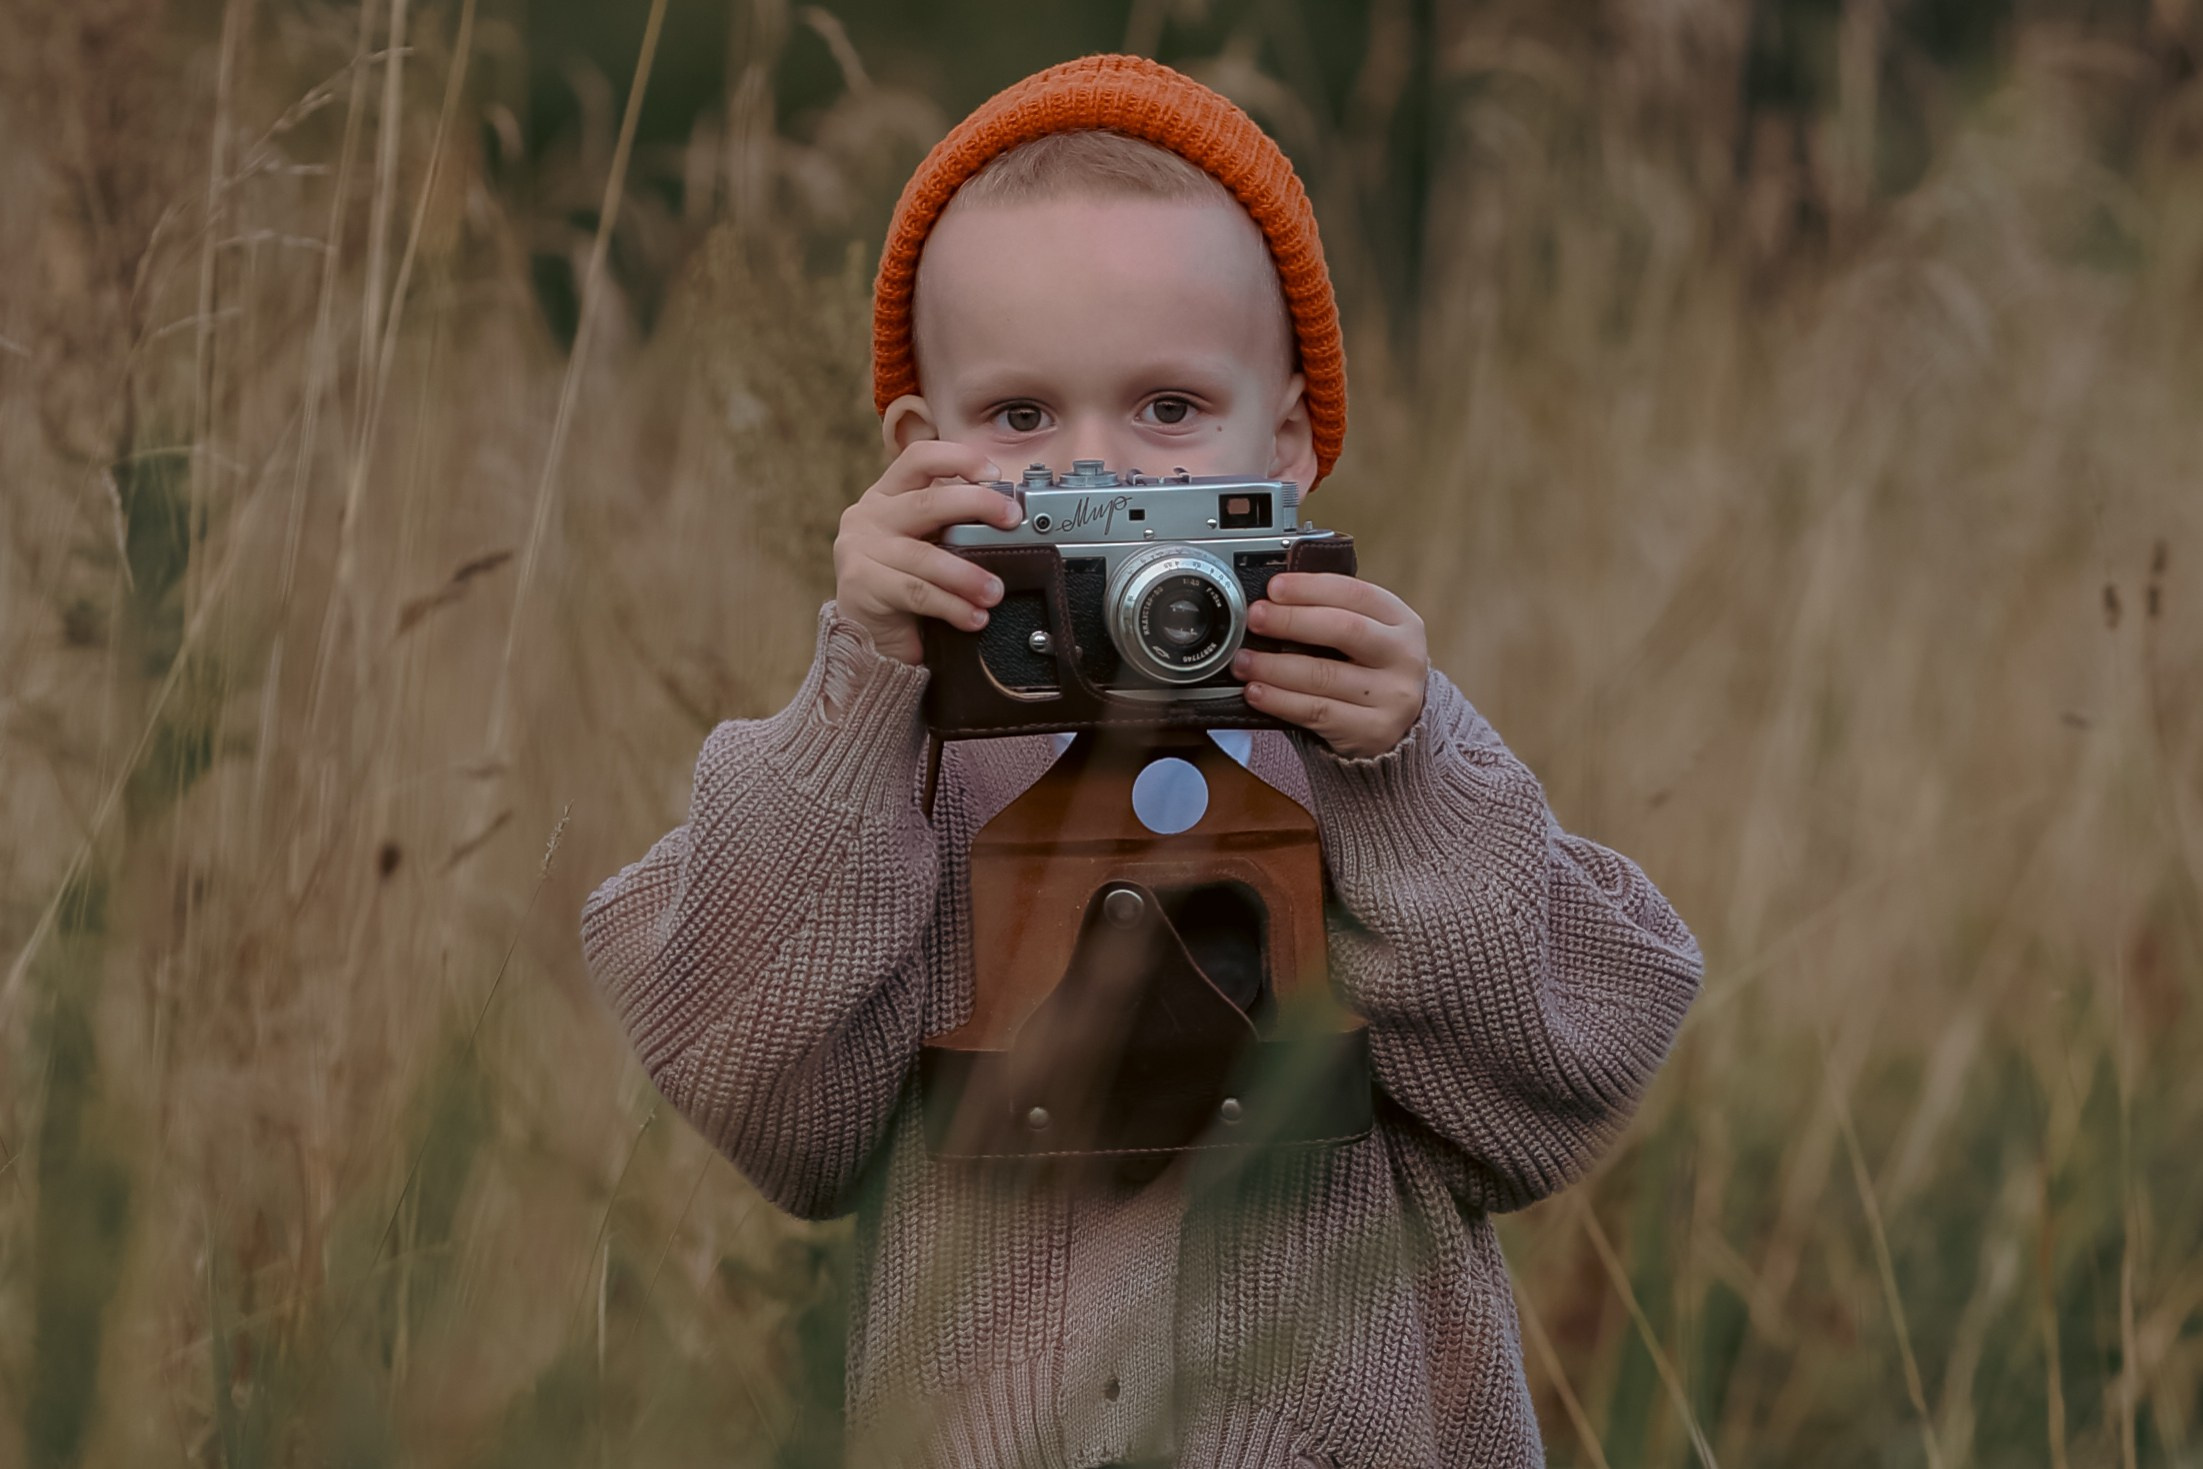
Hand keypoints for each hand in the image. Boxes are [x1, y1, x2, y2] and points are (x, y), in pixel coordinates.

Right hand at [833, 441, 1022, 664]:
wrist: (866, 637)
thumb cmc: (902, 586)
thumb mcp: (926, 544)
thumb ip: (950, 525)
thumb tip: (1008, 517)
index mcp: (886, 495)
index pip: (919, 458)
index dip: (959, 459)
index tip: (995, 475)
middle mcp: (869, 515)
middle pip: (927, 502)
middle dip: (977, 506)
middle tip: (1011, 520)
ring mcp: (860, 548)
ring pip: (925, 556)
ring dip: (968, 575)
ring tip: (995, 591)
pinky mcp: (861, 583)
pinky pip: (917, 592)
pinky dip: (952, 606)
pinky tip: (973, 617)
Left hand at [1231, 572, 1429, 758]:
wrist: (1400, 728)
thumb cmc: (1370, 672)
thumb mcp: (1367, 636)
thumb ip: (1331, 614)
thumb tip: (1273, 597)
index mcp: (1401, 621)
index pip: (1355, 594)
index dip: (1311, 588)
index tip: (1274, 588)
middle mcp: (1404, 656)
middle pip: (1344, 630)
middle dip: (1291, 621)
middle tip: (1255, 618)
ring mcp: (1392, 696)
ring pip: (1323, 675)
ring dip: (1274, 666)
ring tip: (1243, 661)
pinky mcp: (1373, 730)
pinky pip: (1316, 711)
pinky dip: (1279, 700)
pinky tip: (1256, 692)